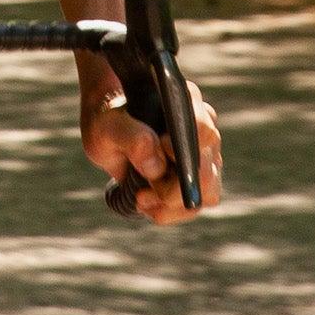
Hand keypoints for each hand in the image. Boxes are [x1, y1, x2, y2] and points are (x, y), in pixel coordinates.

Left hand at [82, 80, 222, 222]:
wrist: (109, 136)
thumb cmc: (109, 124)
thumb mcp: (107, 127)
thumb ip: (130, 138)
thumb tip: (156, 167)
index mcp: (185, 104)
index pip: (203, 129)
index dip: (184, 148)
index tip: (160, 152)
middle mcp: (203, 129)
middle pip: (206, 169)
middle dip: (173, 189)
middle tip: (143, 188)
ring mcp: (205, 156)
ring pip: (206, 193)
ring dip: (172, 204)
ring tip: (141, 197)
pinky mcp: (199, 179)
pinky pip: (194, 205)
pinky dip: (169, 211)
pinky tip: (145, 202)